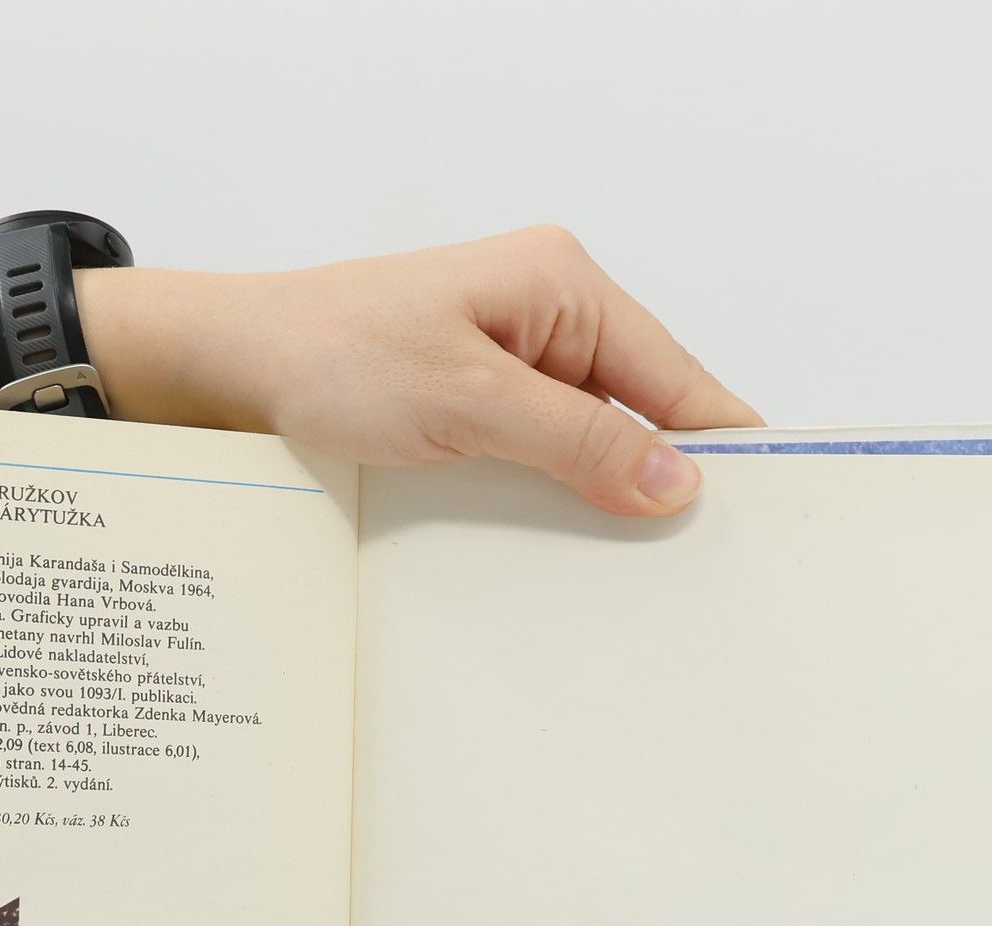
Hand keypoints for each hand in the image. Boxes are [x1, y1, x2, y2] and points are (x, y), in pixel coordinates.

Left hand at [85, 226, 762, 513]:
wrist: (232, 367)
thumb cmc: (334, 358)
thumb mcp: (468, 402)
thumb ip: (578, 441)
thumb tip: (678, 482)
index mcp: (564, 286)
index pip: (677, 377)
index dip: (720, 449)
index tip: (758, 519)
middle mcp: (550, 315)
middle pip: (645, 410)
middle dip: (665, 483)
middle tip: (696, 570)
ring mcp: (515, 361)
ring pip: (596, 442)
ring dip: (607, 500)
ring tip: (639, 574)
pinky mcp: (482, 402)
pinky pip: (546, 456)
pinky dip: (559, 500)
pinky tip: (568, 552)